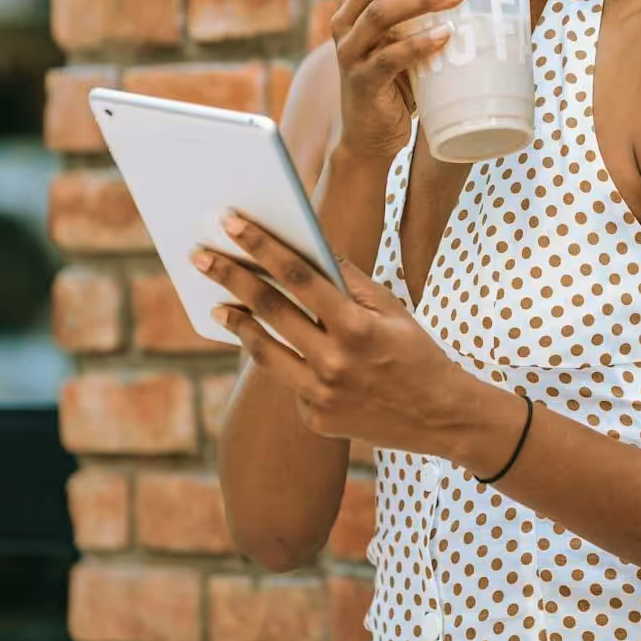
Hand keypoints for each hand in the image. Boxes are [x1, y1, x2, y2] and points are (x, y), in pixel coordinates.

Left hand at [193, 212, 510, 460]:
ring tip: (219, 304)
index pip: (299, 276)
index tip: (232, 223)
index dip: (262, 246)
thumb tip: (314, 248)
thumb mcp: (393, 310)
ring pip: (264, 352)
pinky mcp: (315, 417)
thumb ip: (352, 282)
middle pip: (270, 310)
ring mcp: (321, 394)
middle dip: (231, 277)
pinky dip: (281, 360)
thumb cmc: (418, 352)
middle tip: (199, 255)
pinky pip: (289, 381)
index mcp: (357, 326)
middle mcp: (335, 361)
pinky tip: (275, 348)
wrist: (440, 416)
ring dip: (237, 323)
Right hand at [327, 0, 465, 158]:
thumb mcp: (427, 35)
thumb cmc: (405, 77)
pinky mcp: (362, 80)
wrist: (373, 134)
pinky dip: (418, 45)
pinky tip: (446, 37)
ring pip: (381, 11)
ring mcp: (351, 48)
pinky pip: (388, 58)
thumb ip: (462, 10)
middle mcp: (348, 15)